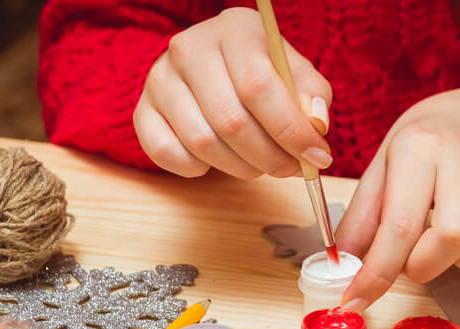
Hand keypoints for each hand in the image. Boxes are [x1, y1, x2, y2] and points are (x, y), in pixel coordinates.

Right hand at [133, 7, 331, 179]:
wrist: (208, 71)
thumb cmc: (258, 73)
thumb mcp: (293, 73)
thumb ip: (313, 95)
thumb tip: (316, 124)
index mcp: (233, 29)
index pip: (259, 86)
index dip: (291, 131)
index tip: (317, 157)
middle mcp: (189, 48)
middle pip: (231, 120)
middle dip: (270, 157)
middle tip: (291, 169)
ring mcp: (160, 80)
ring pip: (202, 143)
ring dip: (240, 167)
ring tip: (260, 164)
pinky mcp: (142, 112)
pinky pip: (168, 154)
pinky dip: (198, 169)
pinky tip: (216, 160)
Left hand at [337, 85, 459, 310]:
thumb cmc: (423, 145)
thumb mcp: (380, 169)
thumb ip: (361, 218)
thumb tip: (341, 265)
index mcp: (417, 148)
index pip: (399, 226)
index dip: (377, 273)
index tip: (355, 300)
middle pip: (452, 236)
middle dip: (425, 266)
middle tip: (411, 260)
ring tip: (446, 246)